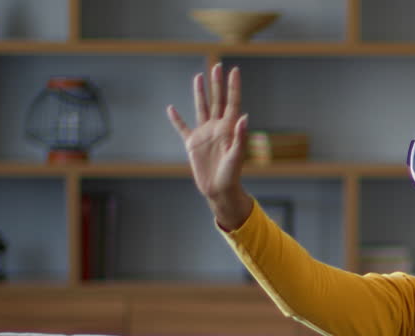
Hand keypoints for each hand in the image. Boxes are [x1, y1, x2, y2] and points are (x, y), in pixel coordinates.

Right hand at [167, 64, 252, 229]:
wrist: (219, 190)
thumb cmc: (232, 175)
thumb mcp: (237, 156)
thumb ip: (240, 136)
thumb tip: (243, 116)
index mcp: (229, 129)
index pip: (232, 102)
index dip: (233, 87)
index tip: (235, 70)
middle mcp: (217, 128)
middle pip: (216, 101)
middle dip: (217, 84)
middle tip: (217, 66)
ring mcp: (204, 134)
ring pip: (201, 108)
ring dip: (200, 93)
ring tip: (199, 76)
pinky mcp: (192, 144)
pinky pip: (182, 128)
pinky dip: (176, 119)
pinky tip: (170, 108)